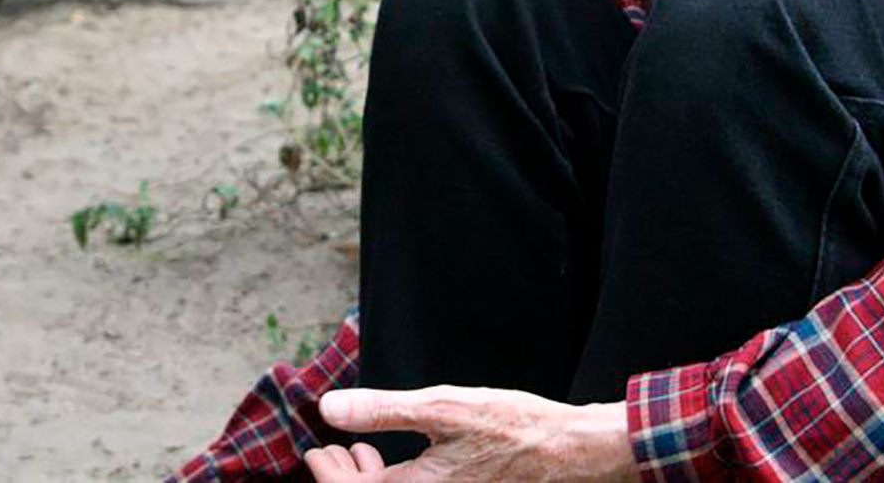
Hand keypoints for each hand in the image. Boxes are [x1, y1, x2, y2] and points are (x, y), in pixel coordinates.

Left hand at [304, 386, 638, 481]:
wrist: (569, 451)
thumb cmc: (514, 427)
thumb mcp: (444, 408)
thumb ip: (385, 410)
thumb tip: (331, 409)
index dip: (326, 476)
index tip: (314, 452)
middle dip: (340, 479)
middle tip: (324, 454)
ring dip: (366, 481)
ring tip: (357, 454)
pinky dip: (393, 481)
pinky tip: (394, 458)